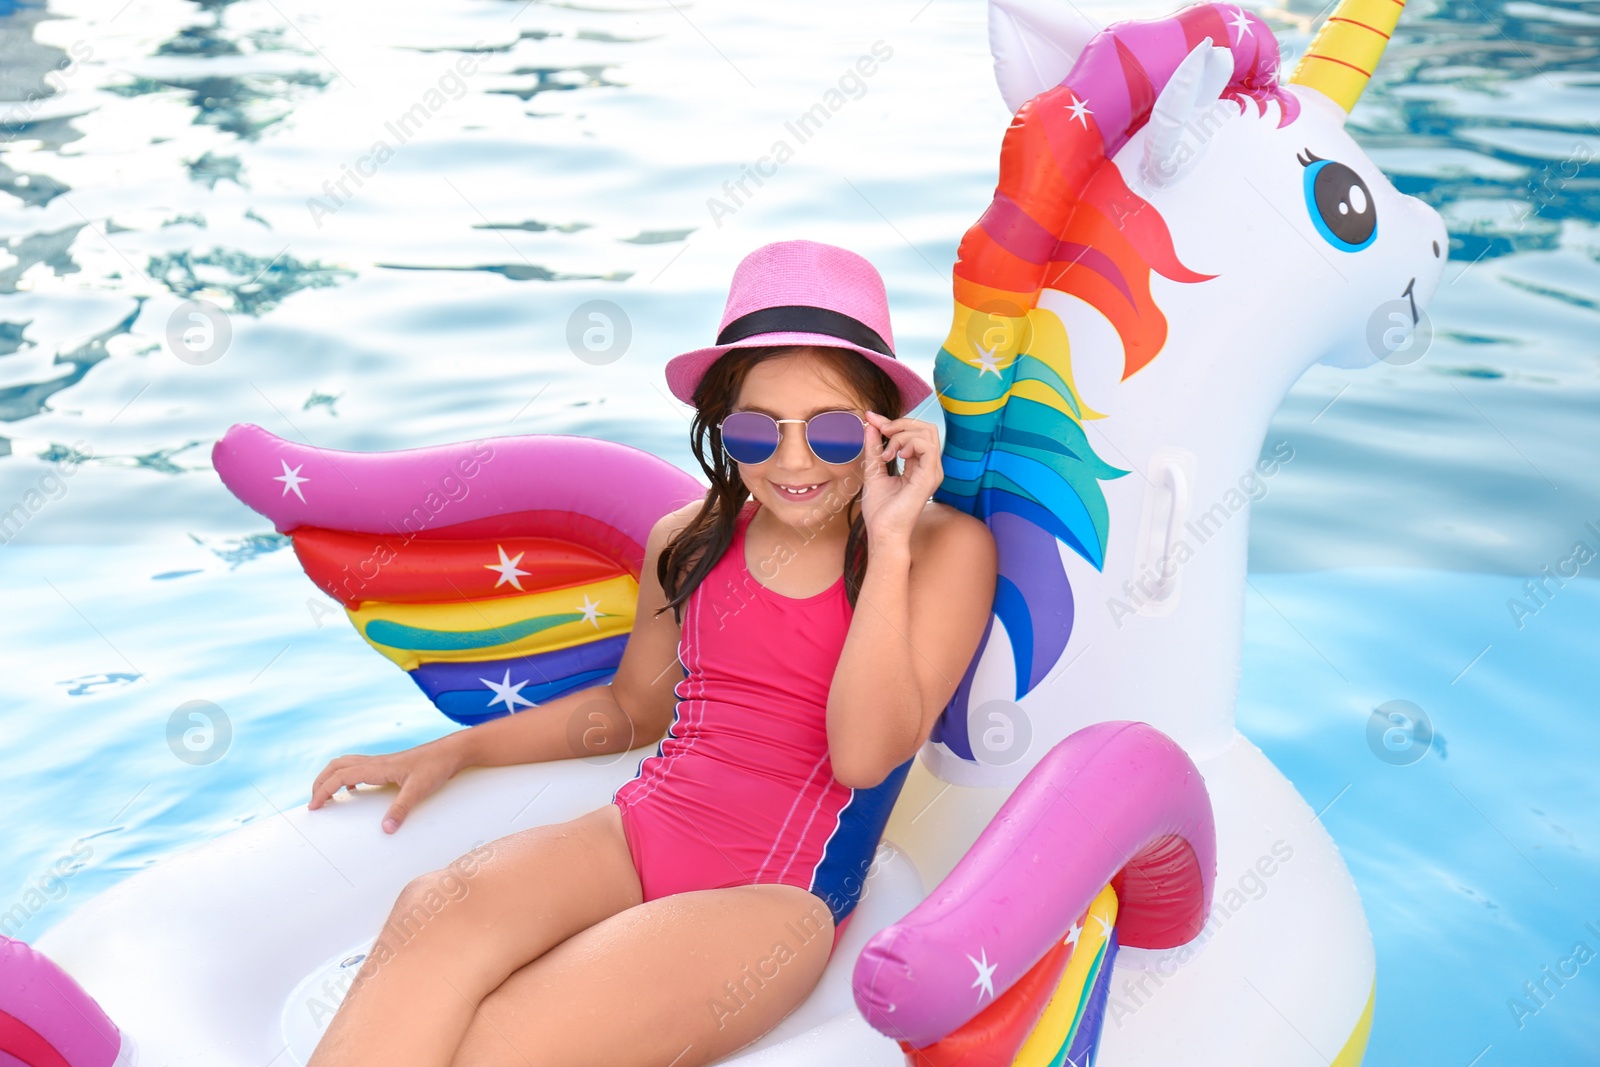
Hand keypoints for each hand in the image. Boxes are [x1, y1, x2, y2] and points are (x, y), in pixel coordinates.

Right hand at [308, 736, 464, 832]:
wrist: (451, 752)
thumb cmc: (436, 767)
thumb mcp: (418, 790)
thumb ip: (401, 809)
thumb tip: (386, 829)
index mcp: (377, 767)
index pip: (340, 776)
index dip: (323, 790)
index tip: (313, 806)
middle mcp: (375, 762)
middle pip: (337, 766)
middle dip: (320, 782)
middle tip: (314, 802)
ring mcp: (381, 762)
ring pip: (346, 764)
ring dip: (332, 776)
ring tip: (326, 795)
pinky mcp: (389, 765)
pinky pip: (359, 767)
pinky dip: (347, 776)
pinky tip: (354, 789)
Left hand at [860, 410, 942, 550]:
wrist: (883, 533)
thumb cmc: (881, 510)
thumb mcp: (874, 470)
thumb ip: (874, 447)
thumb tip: (871, 425)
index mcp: (919, 465)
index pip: (915, 432)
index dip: (893, 421)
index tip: (871, 417)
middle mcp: (930, 466)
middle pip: (925, 427)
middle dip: (900, 423)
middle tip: (881, 432)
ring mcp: (933, 471)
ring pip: (927, 432)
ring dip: (902, 434)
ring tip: (887, 453)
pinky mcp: (930, 476)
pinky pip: (926, 446)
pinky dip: (908, 443)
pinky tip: (895, 456)